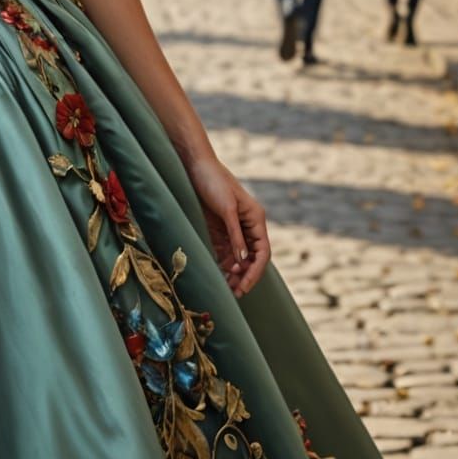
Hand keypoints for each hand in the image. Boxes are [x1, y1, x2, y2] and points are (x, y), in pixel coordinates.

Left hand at [186, 155, 269, 296]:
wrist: (194, 165)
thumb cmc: (214, 181)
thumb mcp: (226, 208)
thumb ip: (235, 234)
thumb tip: (243, 260)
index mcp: (256, 219)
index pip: (262, 252)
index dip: (255, 271)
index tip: (245, 286)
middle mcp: (247, 225)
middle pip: (251, 257)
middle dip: (245, 276)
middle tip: (235, 293)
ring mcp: (232, 227)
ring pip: (238, 257)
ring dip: (234, 273)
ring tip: (227, 289)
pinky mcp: (218, 227)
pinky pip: (224, 250)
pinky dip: (223, 263)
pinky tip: (218, 274)